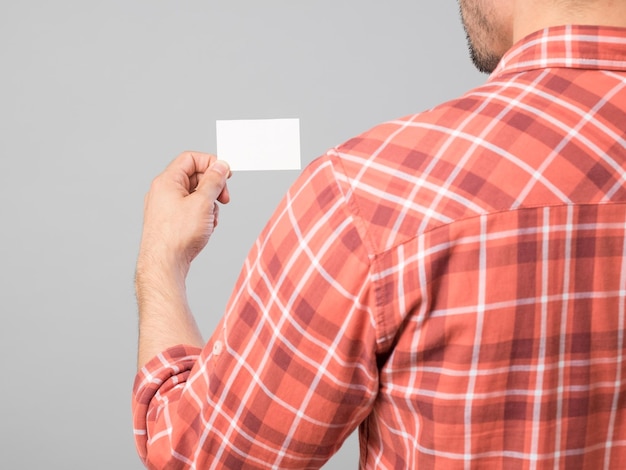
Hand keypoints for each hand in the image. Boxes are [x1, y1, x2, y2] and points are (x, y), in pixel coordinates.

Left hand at [137, 151, 230, 279]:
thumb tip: (220, 166)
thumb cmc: (178, 235)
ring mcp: (165, 207)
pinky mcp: (170, 222)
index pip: (191, 159)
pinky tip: (205, 229)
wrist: (164, 264)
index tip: (225, 175)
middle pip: (194, 177)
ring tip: (211, 219)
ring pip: (195, 195)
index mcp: (167, 181)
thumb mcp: (203, 203)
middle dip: (213, 187)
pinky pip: (190, 210)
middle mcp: (163, 192)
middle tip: (224, 199)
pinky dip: (202, 216)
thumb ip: (213, 181)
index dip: (211, 163)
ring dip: (209, 205)